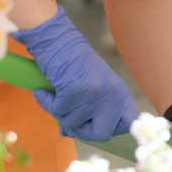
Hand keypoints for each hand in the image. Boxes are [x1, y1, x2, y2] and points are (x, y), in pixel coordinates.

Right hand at [11, 5, 138, 140]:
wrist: (56, 37)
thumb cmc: (71, 60)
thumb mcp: (94, 83)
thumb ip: (96, 108)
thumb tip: (77, 133)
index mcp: (120, 91)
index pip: (128, 123)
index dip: (112, 130)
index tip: (94, 129)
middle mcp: (111, 93)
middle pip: (101, 133)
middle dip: (82, 132)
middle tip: (68, 126)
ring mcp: (94, 93)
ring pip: (73, 122)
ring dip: (60, 113)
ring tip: (55, 94)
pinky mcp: (75, 91)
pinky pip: (56, 110)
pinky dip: (46, 102)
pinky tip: (43, 91)